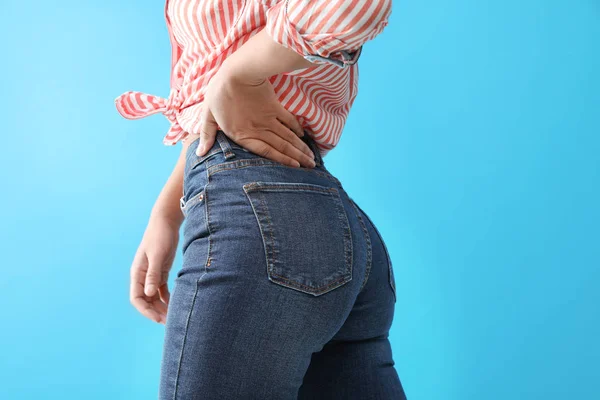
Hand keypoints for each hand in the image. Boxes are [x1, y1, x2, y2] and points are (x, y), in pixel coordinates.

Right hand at [129, 214, 178, 323]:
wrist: (166, 222)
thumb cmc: (160, 236)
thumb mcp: (158, 255)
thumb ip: (153, 274)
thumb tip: (150, 294)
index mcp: (137, 273)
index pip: (137, 298)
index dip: (145, 310)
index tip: (157, 318)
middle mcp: (143, 276)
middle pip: (146, 301)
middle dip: (155, 312)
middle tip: (169, 322)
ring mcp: (152, 275)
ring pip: (154, 297)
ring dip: (162, 307)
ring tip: (173, 317)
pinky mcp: (161, 272)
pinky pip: (162, 291)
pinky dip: (167, 299)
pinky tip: (175, 306)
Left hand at [196, 64, 316, 167]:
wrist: (236, 72)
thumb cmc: (219, 93)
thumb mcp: (208, 114)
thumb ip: (207, 134)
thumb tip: (199, 153)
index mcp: (242, 135)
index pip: (266, 152)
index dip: (282, 161)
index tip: (295, 168)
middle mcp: (258, 129)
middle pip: (282, 146)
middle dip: (298, 158)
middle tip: (311, 166)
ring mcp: (268, 118)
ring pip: (288, 136)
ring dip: (300, 147)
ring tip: (311, 157)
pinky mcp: (274, 106)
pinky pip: (288, 120)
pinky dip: (296, 128)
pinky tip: (303, 136)